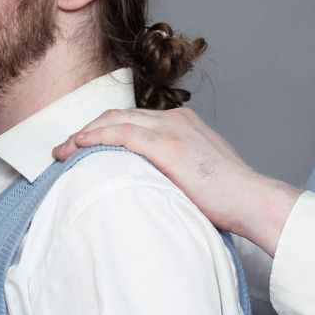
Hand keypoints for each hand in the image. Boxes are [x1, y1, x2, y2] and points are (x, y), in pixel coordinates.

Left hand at [52, 106, 300, 254]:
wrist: (251, 200)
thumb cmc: (229, 198)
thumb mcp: (197, 175)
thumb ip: (172, 171)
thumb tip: (147, 186)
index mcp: (182, 124)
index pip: (133, 119)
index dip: (105, 130)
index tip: (84, 146)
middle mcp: (175, 119)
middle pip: (119, 115)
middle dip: (88, 129)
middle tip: (65, 148)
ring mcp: (170, 129)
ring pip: (114, 121)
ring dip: (84, 134)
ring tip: (62, 151)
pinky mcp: (166, 144)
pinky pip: (119, 133)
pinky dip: (94, 137)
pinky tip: (76, 147)